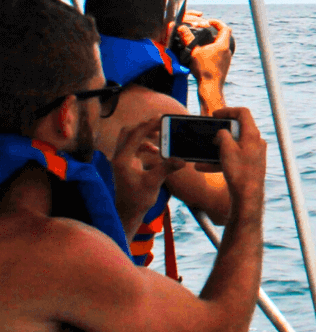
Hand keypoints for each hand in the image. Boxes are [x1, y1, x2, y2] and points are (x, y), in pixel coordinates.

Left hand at [110, 118, 183, 236]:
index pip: (134, 135)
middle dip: (143, 127)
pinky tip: (155, 151)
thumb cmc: (138, 199)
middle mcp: (119, 157)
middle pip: (128, 132)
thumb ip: (166, 168)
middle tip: (160, 125)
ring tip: (159, 136)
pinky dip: (143, 144)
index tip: (160, 119)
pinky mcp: (125, 163)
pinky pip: (133, 147)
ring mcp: (121, 160)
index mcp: (122, 159)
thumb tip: (182, 159)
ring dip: (144, 135)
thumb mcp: (154, 182)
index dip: (147, 125)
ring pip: (129, 138)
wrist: (128, 211)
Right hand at [179, 14, 232, 114]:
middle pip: (224, 36)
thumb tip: (181, 28)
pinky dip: (214, 49)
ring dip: (214, 41)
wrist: (210, 87)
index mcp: (222, 45)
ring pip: (223, 45)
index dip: (217, 22)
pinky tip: (204, 52)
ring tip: (203, 41)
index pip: (225, 28)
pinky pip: (221, 53)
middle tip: (204, 30)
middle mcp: (227, 51)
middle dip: (214, 31)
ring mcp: (228, 58)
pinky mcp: (225, 65)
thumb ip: (187, 39)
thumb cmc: (203, 69)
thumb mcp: (193, 52)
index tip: (209, 21)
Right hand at [198, 108, 265, 217]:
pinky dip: (220, 160)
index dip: (228, 110)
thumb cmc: (239, 172)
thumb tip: (222, 132)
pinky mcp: (250, 164)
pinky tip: (203, 167)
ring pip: (233, 145)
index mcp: (253, 135)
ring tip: (202, 153)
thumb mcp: (226, 149)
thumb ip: (222, 135)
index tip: (215, 115)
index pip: (243, 113)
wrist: (247, 197)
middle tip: (209, 133)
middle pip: (237, 129)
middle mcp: (256, 142)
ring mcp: (254, 153)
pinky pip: (234, 157)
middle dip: (220, 132)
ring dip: (217, 148)